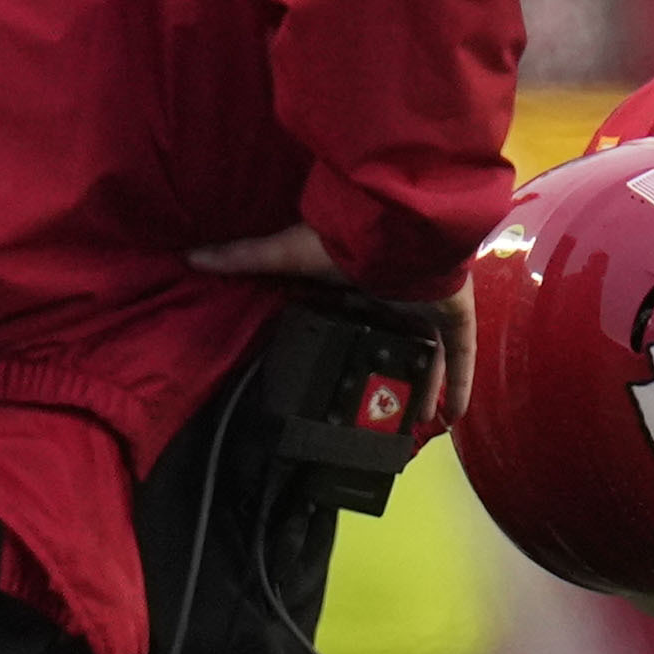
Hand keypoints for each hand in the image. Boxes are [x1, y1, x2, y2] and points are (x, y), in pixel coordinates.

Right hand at [186, 225, 475, 433]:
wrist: (398, 230)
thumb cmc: (344, 241)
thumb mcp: (286, 254)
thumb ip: (245, 258)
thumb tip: (191, 256)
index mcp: (361, 284)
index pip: (358, 316)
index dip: (355, 342)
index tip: (345, 371)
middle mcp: (397, 297)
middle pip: (396, 340)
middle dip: (392, 371)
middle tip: (382, 408)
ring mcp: (429, 306)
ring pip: (430, 353)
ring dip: (424, 385)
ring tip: (414, 422)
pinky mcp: (455, 315)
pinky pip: (462, 355)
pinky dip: (461, 384)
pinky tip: (455, 415)